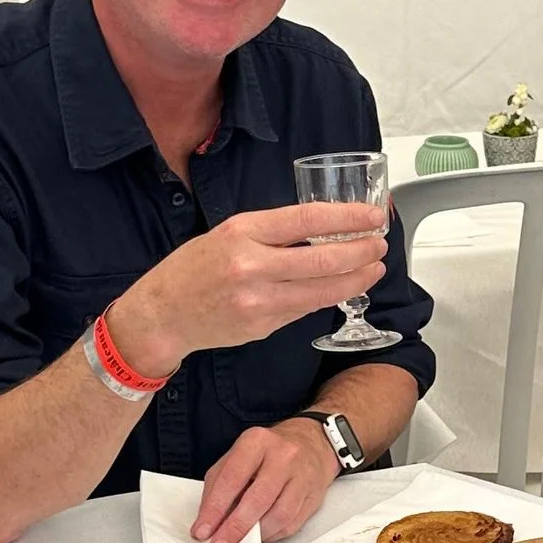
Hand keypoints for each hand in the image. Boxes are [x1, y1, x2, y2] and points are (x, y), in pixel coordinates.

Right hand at [106, 204, 385, 376]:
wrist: (162, 315)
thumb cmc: (192, 270)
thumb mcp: (226, 233)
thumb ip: (271, 232)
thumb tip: (322, 228)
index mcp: (242, 232)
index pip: (307, 219)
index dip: (347, 218)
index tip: (372, 216)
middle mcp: (251, 266)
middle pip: (323, 258)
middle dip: (361, 251)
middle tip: (380, 244)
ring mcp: (258, 300)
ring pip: (322, 290)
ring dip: (355, 279)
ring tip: (374, 268)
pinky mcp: (263, 326)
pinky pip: (305, 309)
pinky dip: (328, 296)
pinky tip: (343, 287)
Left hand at [191, 417, 339, 542]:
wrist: (311, 444)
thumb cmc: (268, 453)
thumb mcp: (236, 457)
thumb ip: (218, 486)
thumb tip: (207, 521)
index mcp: (256, 442)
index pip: (231, 479)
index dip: (215, 509)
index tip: (203, 530)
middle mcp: (283, 456)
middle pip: (258, 500)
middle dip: (235, 528)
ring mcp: (302, 476)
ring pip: (279, 516)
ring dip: (257, 534)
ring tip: (242, 540)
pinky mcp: (314, 496)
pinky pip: (292, 524)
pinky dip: (273, 535)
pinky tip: (262, 534)